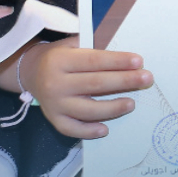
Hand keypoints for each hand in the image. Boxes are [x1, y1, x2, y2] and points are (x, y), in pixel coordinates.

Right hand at [8, 37, 152, 139]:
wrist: (30, 72)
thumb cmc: (59, 57)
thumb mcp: (70, 45)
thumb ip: (92, 50)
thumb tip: (123, 59)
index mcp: (60, 60)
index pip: (94, 61)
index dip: (118, 61)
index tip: (139, 62)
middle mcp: (55, 83)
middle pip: (95, 84)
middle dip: (124, 81)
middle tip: (146, 79)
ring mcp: (54, 104)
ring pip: (87, 110)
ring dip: (113, 108)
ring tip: (132, 103)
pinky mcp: (53, 119)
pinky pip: (72, 129)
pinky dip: (89, 131)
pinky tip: (105, 129)